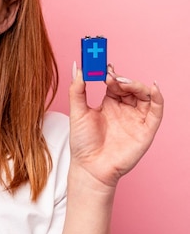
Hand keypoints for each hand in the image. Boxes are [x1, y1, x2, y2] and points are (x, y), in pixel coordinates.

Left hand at [68, 63, 163, 188]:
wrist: (90, 167)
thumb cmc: (82, 142)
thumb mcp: (77, 112)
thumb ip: (77, 89)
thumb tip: (77, 67)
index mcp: (109, 104)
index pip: (115, 82)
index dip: (111, 73)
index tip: (103, 65)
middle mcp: (124, 109)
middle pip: (130, 87)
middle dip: (122, 79)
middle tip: (111, 76)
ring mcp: (136, 119)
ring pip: (144, 95)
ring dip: (136, 85)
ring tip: (123, 83)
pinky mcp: (146, 130)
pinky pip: (156, 111)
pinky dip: (157, 98)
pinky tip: (152, 88)